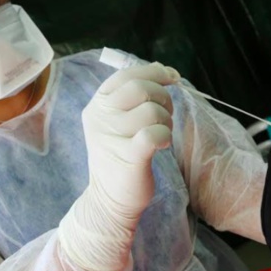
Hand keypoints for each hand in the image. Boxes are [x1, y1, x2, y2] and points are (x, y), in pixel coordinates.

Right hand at [82, 62, 179, 215]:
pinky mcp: (128, 156)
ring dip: (166, 121)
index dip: (154, 72)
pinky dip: (164, 135)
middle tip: (166, 114)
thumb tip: (164, 70)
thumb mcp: (117, 120)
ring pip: (152, 111)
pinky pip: (154, 133)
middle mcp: (100, 117)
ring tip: (161, 133)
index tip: (173, 77)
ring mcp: (112, 137)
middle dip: (163, 97)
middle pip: (140, 88)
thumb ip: (134, 95)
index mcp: (97, 104)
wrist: (109, 200)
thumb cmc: (119, 155)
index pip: (126, 75)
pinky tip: (161, 144)